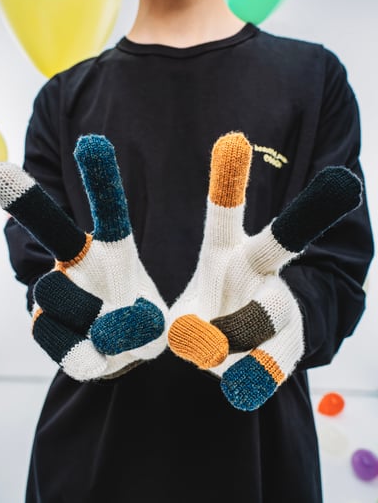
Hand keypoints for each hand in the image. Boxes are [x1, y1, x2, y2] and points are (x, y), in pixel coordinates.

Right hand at [0, 135, 166, 380]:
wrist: (117, 358)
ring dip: (87, 315)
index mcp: (112, 252)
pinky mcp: (44, 326)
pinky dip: (76, 350)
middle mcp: (78, 265)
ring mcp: (57, 294)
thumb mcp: (157, 322)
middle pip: (54, 232)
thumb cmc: (137, 326)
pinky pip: (50, 334)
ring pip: (54, 292)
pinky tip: (93, 355)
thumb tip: (103, 329)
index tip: (93, 144)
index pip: (109, 212)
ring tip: (112, 332)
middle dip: (29, 203)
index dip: (101, 181)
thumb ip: (144, 326)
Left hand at [168, 132, 361, 409]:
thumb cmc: (206, 321)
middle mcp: (261, 274)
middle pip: (281, 245)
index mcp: (227, 254)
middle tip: (343, 184)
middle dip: (306, 216)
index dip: (227, 184)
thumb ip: (182, 333)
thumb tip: (207, 351)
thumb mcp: (179, 321)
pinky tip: (242, 381)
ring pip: (272, 312)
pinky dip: (252, 373)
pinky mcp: (291, 347)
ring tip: (211, 353)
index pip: (224, 216)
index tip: (234, 141)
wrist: (243, 355)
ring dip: (239, 333)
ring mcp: (281, 308)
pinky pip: (273, 362)